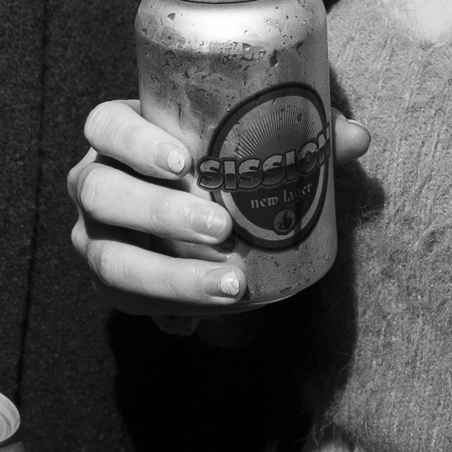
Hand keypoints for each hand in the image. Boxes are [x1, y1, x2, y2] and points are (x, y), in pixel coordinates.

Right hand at [66, 99, 372, 320]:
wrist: (194, 207)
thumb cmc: (219, 156)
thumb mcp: (248, 138)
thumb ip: (301, 132)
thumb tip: (357, 138)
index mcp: (119, 134)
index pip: (105, 125)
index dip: (135, 142)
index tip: (184, 163)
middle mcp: (94, 181)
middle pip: (102, 192)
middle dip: (160, 213)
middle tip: (222, 229)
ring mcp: (95, 234)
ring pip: (109, 260)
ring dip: (169, 277)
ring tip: (231, 287)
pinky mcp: (111, 280)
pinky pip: (126, 304)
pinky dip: (168, 313)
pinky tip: (197, 325)